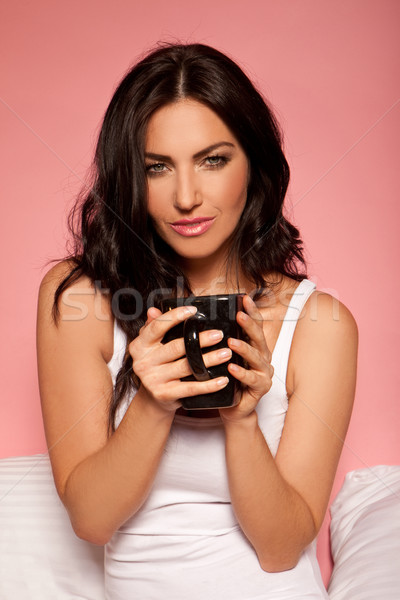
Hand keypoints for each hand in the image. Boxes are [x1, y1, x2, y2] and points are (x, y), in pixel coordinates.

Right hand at [128, 306, 230, 413]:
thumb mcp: (151, 345)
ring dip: (210, 360)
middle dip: (201, 340)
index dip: (174, 317)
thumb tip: (154, 310)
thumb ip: (153, 327)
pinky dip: (209, 385)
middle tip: (219, 335)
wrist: (152, 398)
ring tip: (226, 353)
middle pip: (177, 347)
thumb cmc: (156, 365)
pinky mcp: (164, 394)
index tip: (193, 310)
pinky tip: (222, 380)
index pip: (157, 327)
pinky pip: (191, 388)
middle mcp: (143, 362)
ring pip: (187, 366)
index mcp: (139, 346)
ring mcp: (153, 380)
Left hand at [220, 295, 273, 422]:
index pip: (255, 325)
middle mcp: (263, 357)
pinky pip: (252, 379)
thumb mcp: (221, 356)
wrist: (232, 408)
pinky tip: (232, 368)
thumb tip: (193, 318)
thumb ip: (215, 339)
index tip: (244, 298)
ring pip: (257, 358)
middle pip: (258, 338)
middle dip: (249, 325)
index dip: (251, 311)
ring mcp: (264, 372)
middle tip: (239, 315)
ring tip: (231, 342)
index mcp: (255, 346)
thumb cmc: (225, 379)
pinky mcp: (261, 388)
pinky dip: (242, 373)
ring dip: (244, 349)